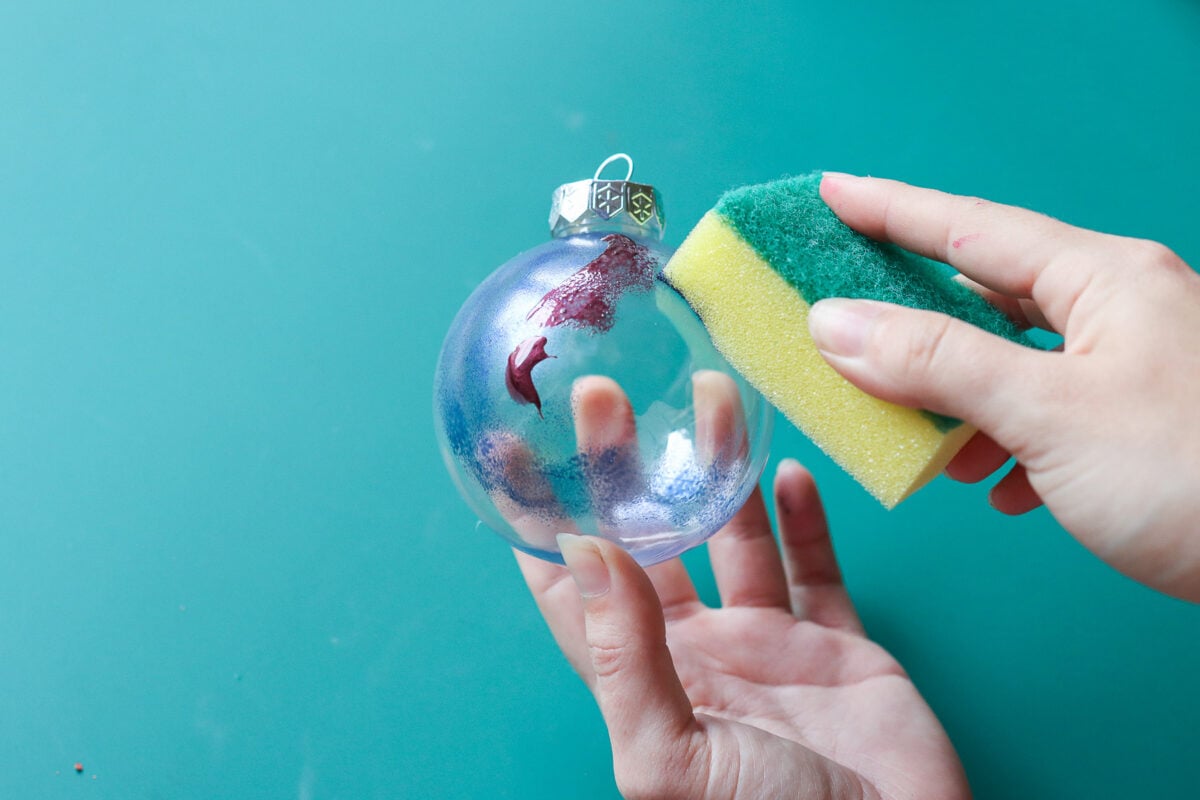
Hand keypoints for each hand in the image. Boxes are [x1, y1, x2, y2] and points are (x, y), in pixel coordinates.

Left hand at [513, 378, 968, 799]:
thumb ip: (626, 655)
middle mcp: (698, 652)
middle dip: (623, 469)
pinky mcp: (839, 646)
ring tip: (707, 398)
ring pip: (734, 536)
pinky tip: (785, 469)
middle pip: (648, 541)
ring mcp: (768, 645)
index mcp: (643, 680)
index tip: (512, 451)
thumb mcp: (672, 757)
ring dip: (719, 471)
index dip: (538, 522)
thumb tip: (582, 550)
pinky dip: (802, 517)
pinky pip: (816, 566)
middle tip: (603, 396)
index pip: (571, 587)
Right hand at [810, 173, 1199, 601]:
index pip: (968, 228)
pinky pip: (1050, 413)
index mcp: (1103, 279)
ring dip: (957, 395)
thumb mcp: (1047, 412)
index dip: (891, 209)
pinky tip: (994, 484)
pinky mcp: (1147, 424)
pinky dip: (1007, 443)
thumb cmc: (1194, 475)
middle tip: (844, 310)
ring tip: (912, 430)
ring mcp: (1137, 366)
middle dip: (913, 315)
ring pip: (1016, 361)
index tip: (831, 191)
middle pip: (989, 293)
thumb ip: (936, 362)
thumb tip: (836, 324)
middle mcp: (1122, 308)